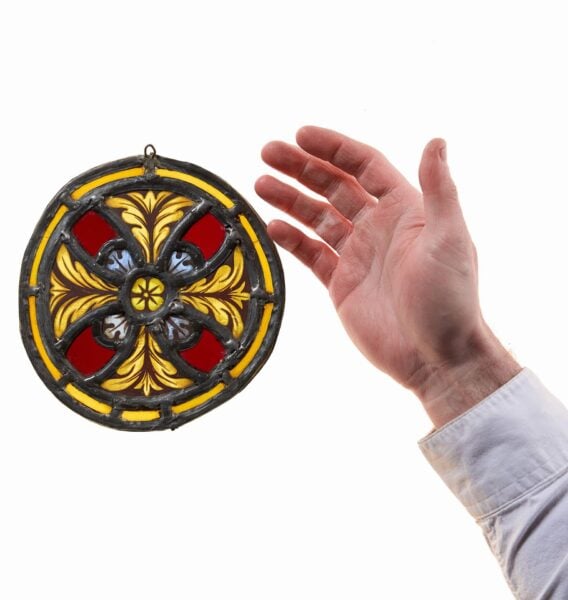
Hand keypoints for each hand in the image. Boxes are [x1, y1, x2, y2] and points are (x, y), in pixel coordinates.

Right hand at [256, 127, 519, 425]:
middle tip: (268, 152)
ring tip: (261, 183)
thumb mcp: (448, 239)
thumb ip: (439, 189)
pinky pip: (311, 254)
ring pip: (316, 217)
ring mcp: (357, 255)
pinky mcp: (341, 283)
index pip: (363, 166)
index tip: (300, 135)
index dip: (332, 148)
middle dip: (301, 167)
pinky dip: (291, 240)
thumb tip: (436, 140)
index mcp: (404, 210)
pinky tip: (272, 227)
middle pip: (332, 186)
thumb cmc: (449, 299)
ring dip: (289, 199)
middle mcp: (378, 227)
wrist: (435, 357)